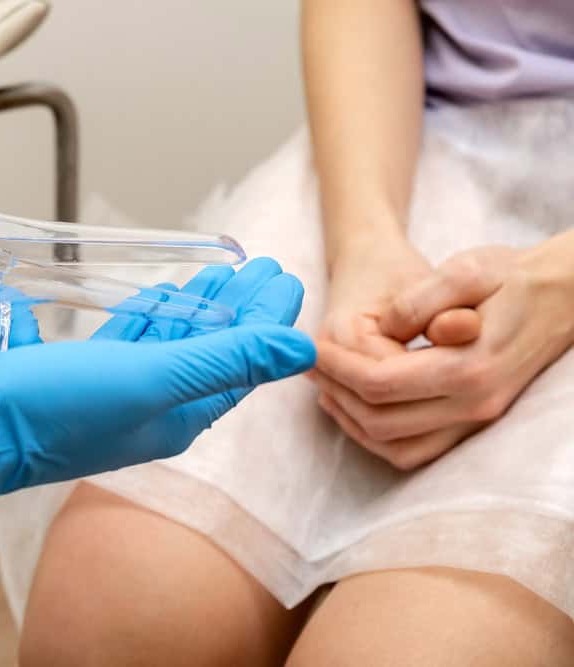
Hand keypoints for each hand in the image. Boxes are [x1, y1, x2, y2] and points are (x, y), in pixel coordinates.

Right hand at [0, 260, 314, 556]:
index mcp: (177, 418)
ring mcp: (116, 395)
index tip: (284, 277)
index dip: (265, 323)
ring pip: (174, 343)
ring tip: (226, 273)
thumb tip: (302, 351)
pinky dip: (154, 317)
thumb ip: (226, 360)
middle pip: (212, 351)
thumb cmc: (51, 410)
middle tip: (264, 266)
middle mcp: (152, 411)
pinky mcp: (82, 378)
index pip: (240, 364)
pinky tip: (164, 297)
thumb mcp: (150, 380)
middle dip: (240, 308)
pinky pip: (133, 342)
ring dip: (202, 307)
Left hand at [311, 242, 573, 469]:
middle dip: (337, 393)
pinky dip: (378, 435)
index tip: (310, 348)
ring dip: (352, 421)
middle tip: (308, 365)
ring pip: (396, 447)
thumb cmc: (512, 276)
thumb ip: (421, 300)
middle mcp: (474, 404)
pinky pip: (416, 450)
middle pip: (381, 422)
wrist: (562, 295)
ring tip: (325, 385)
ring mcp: (476, 419)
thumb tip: (385, 328)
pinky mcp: (473, 422)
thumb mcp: (466, 270)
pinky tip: (356, 403)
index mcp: (469, 368)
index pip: (380, 384)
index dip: (335, 368)